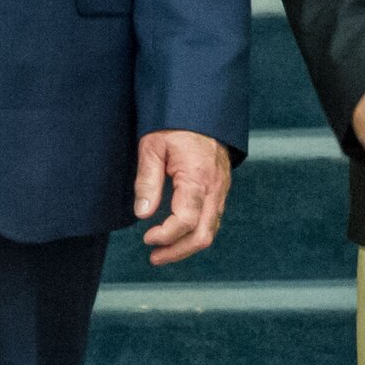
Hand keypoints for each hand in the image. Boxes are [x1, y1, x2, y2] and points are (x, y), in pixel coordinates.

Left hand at [133, 130, 230, 266]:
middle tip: (154, 257)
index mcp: (198, 177)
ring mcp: (222, 189)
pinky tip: (178, 234)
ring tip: (162, 251)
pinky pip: (213, 219)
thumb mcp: (153, 147)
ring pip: (211, 230)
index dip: (166, 236)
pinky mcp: (221, 188)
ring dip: (187, 245)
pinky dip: (196, 232)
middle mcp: (215, 187)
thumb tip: (143, 215)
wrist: (201, 107)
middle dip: (178, 252)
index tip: (146, 238)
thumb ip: (147, 181)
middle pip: (203, 235)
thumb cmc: (174, 124)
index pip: (185, 221)